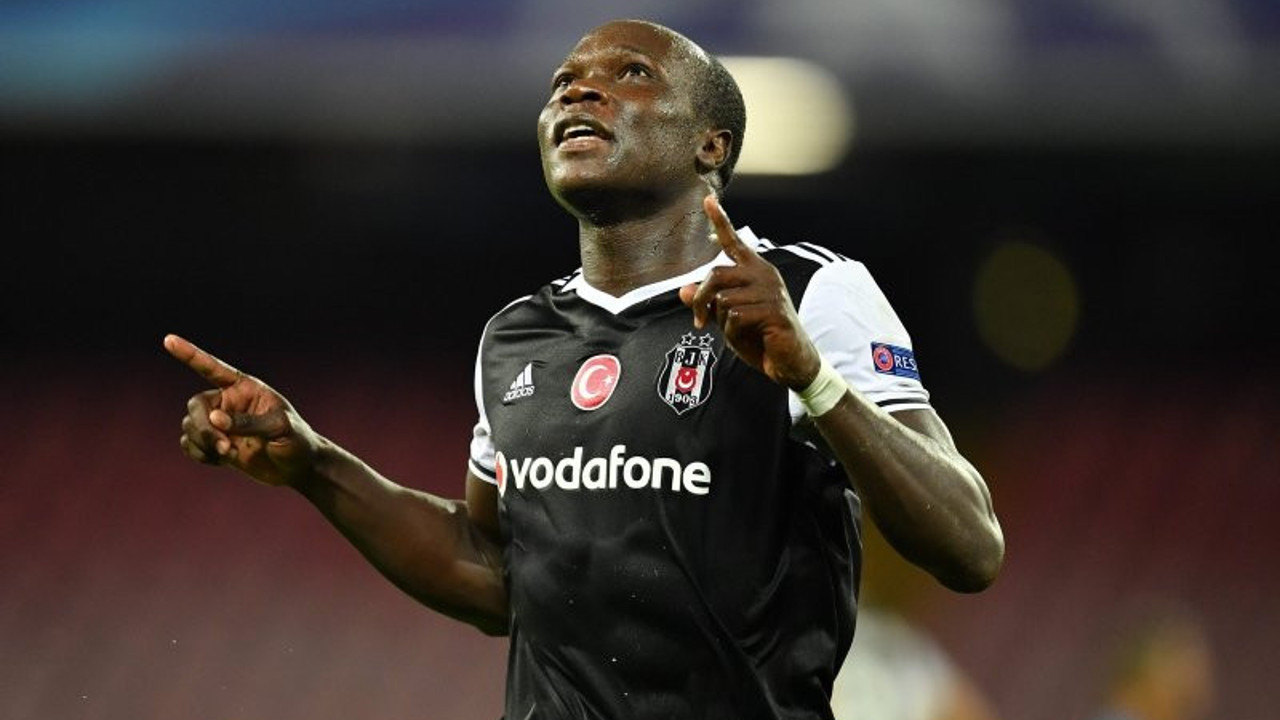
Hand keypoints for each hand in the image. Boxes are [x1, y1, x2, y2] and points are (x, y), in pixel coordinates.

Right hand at [165, 334, 318, 486]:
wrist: (298, 467)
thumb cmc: (296, 440)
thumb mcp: (280, 428)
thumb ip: (248, 422)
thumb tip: (215, 418)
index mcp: (245, 388)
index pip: (213, 369)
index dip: (190, 355)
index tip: (168, 340)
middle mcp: (228, 402)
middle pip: (196, 405)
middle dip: (204, 427)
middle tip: (224, 447)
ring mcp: (220, 423)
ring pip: (190, 426)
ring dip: (203, 443)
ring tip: (229, 454)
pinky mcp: (215, 444)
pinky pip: (189, 444)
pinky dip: (199, 454)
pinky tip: (220, 460)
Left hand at [678, 195, 821, 390]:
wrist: (790, 361)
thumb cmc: (760, 336)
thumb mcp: (727, 319)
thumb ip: (708, 303)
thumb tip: (684, 291)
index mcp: (754, 270)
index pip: (734, 242)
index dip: (720, 221)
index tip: (707, 200)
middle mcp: (764, 274)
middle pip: (715, 274)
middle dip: (702, 299)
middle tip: (700, 321)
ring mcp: (771, 291)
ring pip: (723, 298)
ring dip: (721, 321)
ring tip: (738, 331)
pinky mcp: (774, 310)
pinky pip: (735, 315)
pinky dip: (733, 331)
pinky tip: (749, 336)